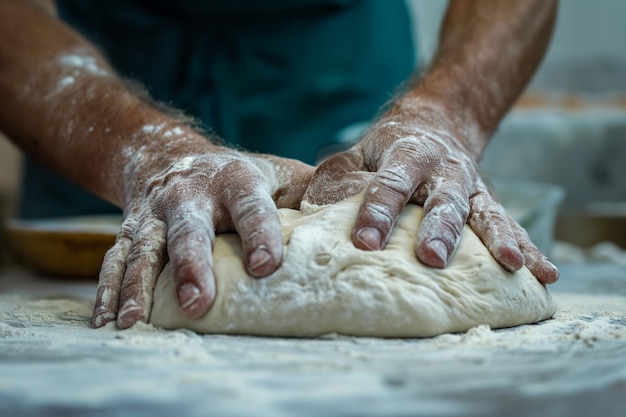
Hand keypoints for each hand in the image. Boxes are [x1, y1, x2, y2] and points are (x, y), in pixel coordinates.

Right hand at [93, 130, 313, 328]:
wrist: (170, 155)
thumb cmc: (238, 176)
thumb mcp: (277, 172)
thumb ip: (312, 192)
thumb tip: (362, 210)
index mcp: (235, 178)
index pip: (251, 206)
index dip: (260, 233)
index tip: (268, 266)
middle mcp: (189, 193)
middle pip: (187, 229)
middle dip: (191, 265)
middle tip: (198, 301)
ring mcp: (154, 212)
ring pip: (143, 249)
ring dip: (137, 286)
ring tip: (136, 323)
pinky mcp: (130, 229)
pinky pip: (114, 259)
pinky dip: (108, 291)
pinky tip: (108, 321)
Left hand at [303, 107, 558, 284]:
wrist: (438, 121)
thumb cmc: (388, 147)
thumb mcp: (358, 152)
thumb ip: (337, 178)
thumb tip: (307, 213)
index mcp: (405, 154)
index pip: (389, 183)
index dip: (377, 212)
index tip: (364, 243)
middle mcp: (444, 169)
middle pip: (443, 199)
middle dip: (439, 230)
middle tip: (432, 260)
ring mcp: (472, 185)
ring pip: (485, 212)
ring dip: (498, 239)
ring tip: (511, 265)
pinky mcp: (489, 200)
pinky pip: (511, 225)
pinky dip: (529, 248)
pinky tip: (544, 274)